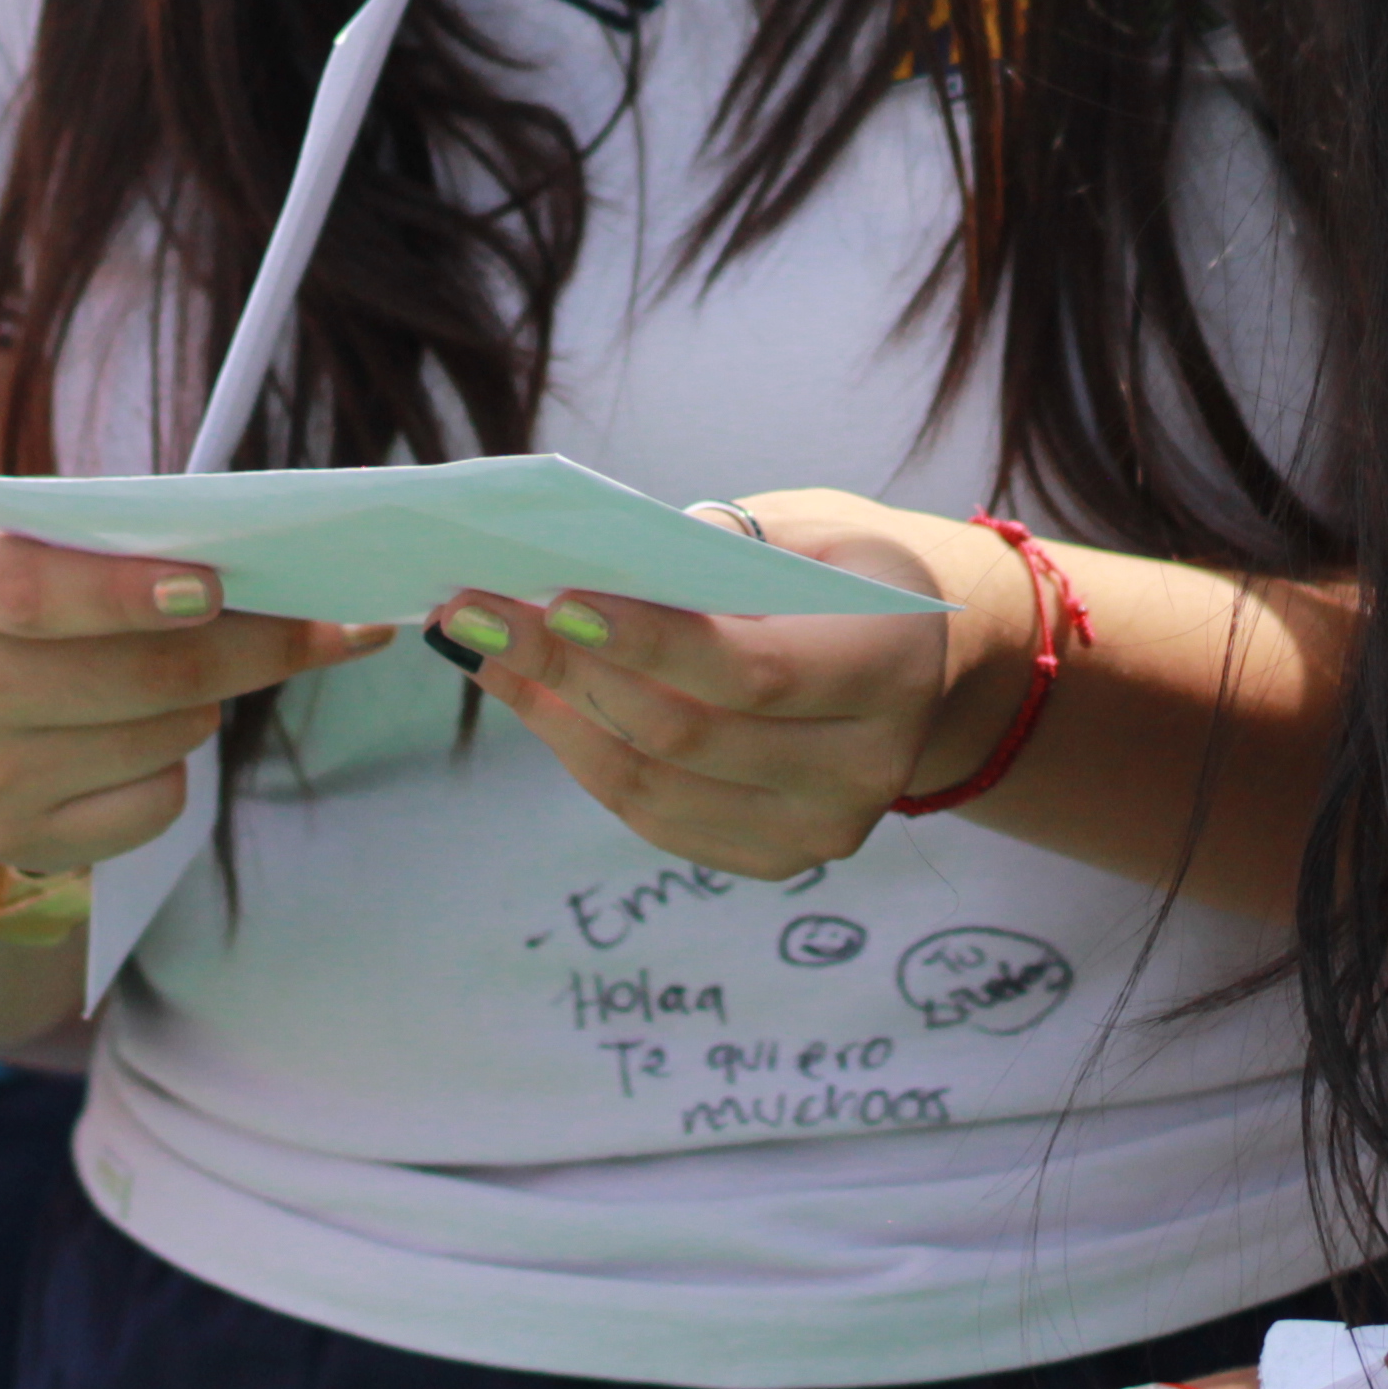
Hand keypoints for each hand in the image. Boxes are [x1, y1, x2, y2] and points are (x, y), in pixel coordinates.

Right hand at [0, 511, 377, 871]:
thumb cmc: (50, 581)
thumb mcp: (64, 534)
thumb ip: (147, 539)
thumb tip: (289, 567)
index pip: (34, 594)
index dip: (125, 594)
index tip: (213, 587)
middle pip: (140, 676)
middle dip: (250, 647)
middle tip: (312, 624)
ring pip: (163, 738)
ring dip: (209, 704)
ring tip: (186, 676)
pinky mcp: (14, 836)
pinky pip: (156, 802)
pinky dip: (177, 768)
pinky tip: (143, 741)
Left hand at [429, 491, 1024, 878]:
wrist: (914, 661)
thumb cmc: (843, 575)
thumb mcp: (807, 529)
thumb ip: (715, 546)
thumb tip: (587, 566)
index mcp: (890, 667)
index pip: (750, 671)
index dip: (647, 642)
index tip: (552, 599)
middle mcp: (867, 767)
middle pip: (686, 734)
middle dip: (565, 669)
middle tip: (473, 611)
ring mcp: (822, 828)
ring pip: (652, 784)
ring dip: (551, 712)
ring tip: (480, 645)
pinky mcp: (775, 858)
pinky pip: (651, 814)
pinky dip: (579, 751)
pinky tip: (531, 694)